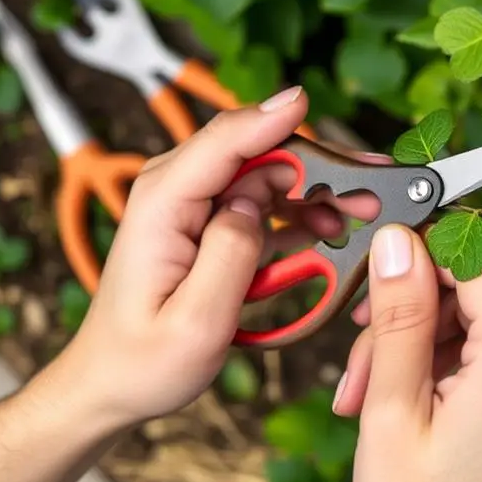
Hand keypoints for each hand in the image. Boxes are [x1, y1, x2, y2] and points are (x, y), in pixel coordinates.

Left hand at [36, 86, 384, 427]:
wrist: (112, 382)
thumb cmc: (144, 360)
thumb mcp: (195, 321)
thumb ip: (230, 254)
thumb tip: (257, 203)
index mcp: (164, 204)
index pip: (224, 141)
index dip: (271, 118)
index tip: (309, 100)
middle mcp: (177, 191)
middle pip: (257, 151)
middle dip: (317, 165)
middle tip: (369, 188)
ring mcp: (194, 205)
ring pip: (269, 177)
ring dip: (316, 193)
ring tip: (360, 215)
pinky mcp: (210, 223)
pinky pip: (264, 204)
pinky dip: (300, 215)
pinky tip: (329, 231)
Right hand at [334, 225, 481, 481]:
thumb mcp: (393, 420)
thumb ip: (400, 321)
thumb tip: (401, 240)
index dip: (433, 251)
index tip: (389, 269)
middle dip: (422, 316)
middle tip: (364, 361)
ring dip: (443, 350)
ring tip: (385, 401)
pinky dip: (477, 376)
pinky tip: (431, 412)